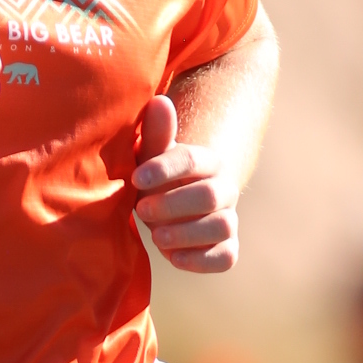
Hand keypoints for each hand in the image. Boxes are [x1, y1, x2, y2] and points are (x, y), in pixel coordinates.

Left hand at [130, 95, 238, 272]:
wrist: (169, 205)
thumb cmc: (155, 177)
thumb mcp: (150, 155)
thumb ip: (157, 133)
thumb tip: (159, 102)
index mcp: (206, 161)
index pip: (191, 160)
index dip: (164, 169)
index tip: (136, 178)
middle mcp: (223, 189)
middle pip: (210, 195)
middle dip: (173, 204)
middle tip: (141, 210)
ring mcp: (226, 219)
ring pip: (222, 226)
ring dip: (187, 233)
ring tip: (157, 236)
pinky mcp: (226, 248)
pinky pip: (226, 257)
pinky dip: (202, 261)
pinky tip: (174, 257)